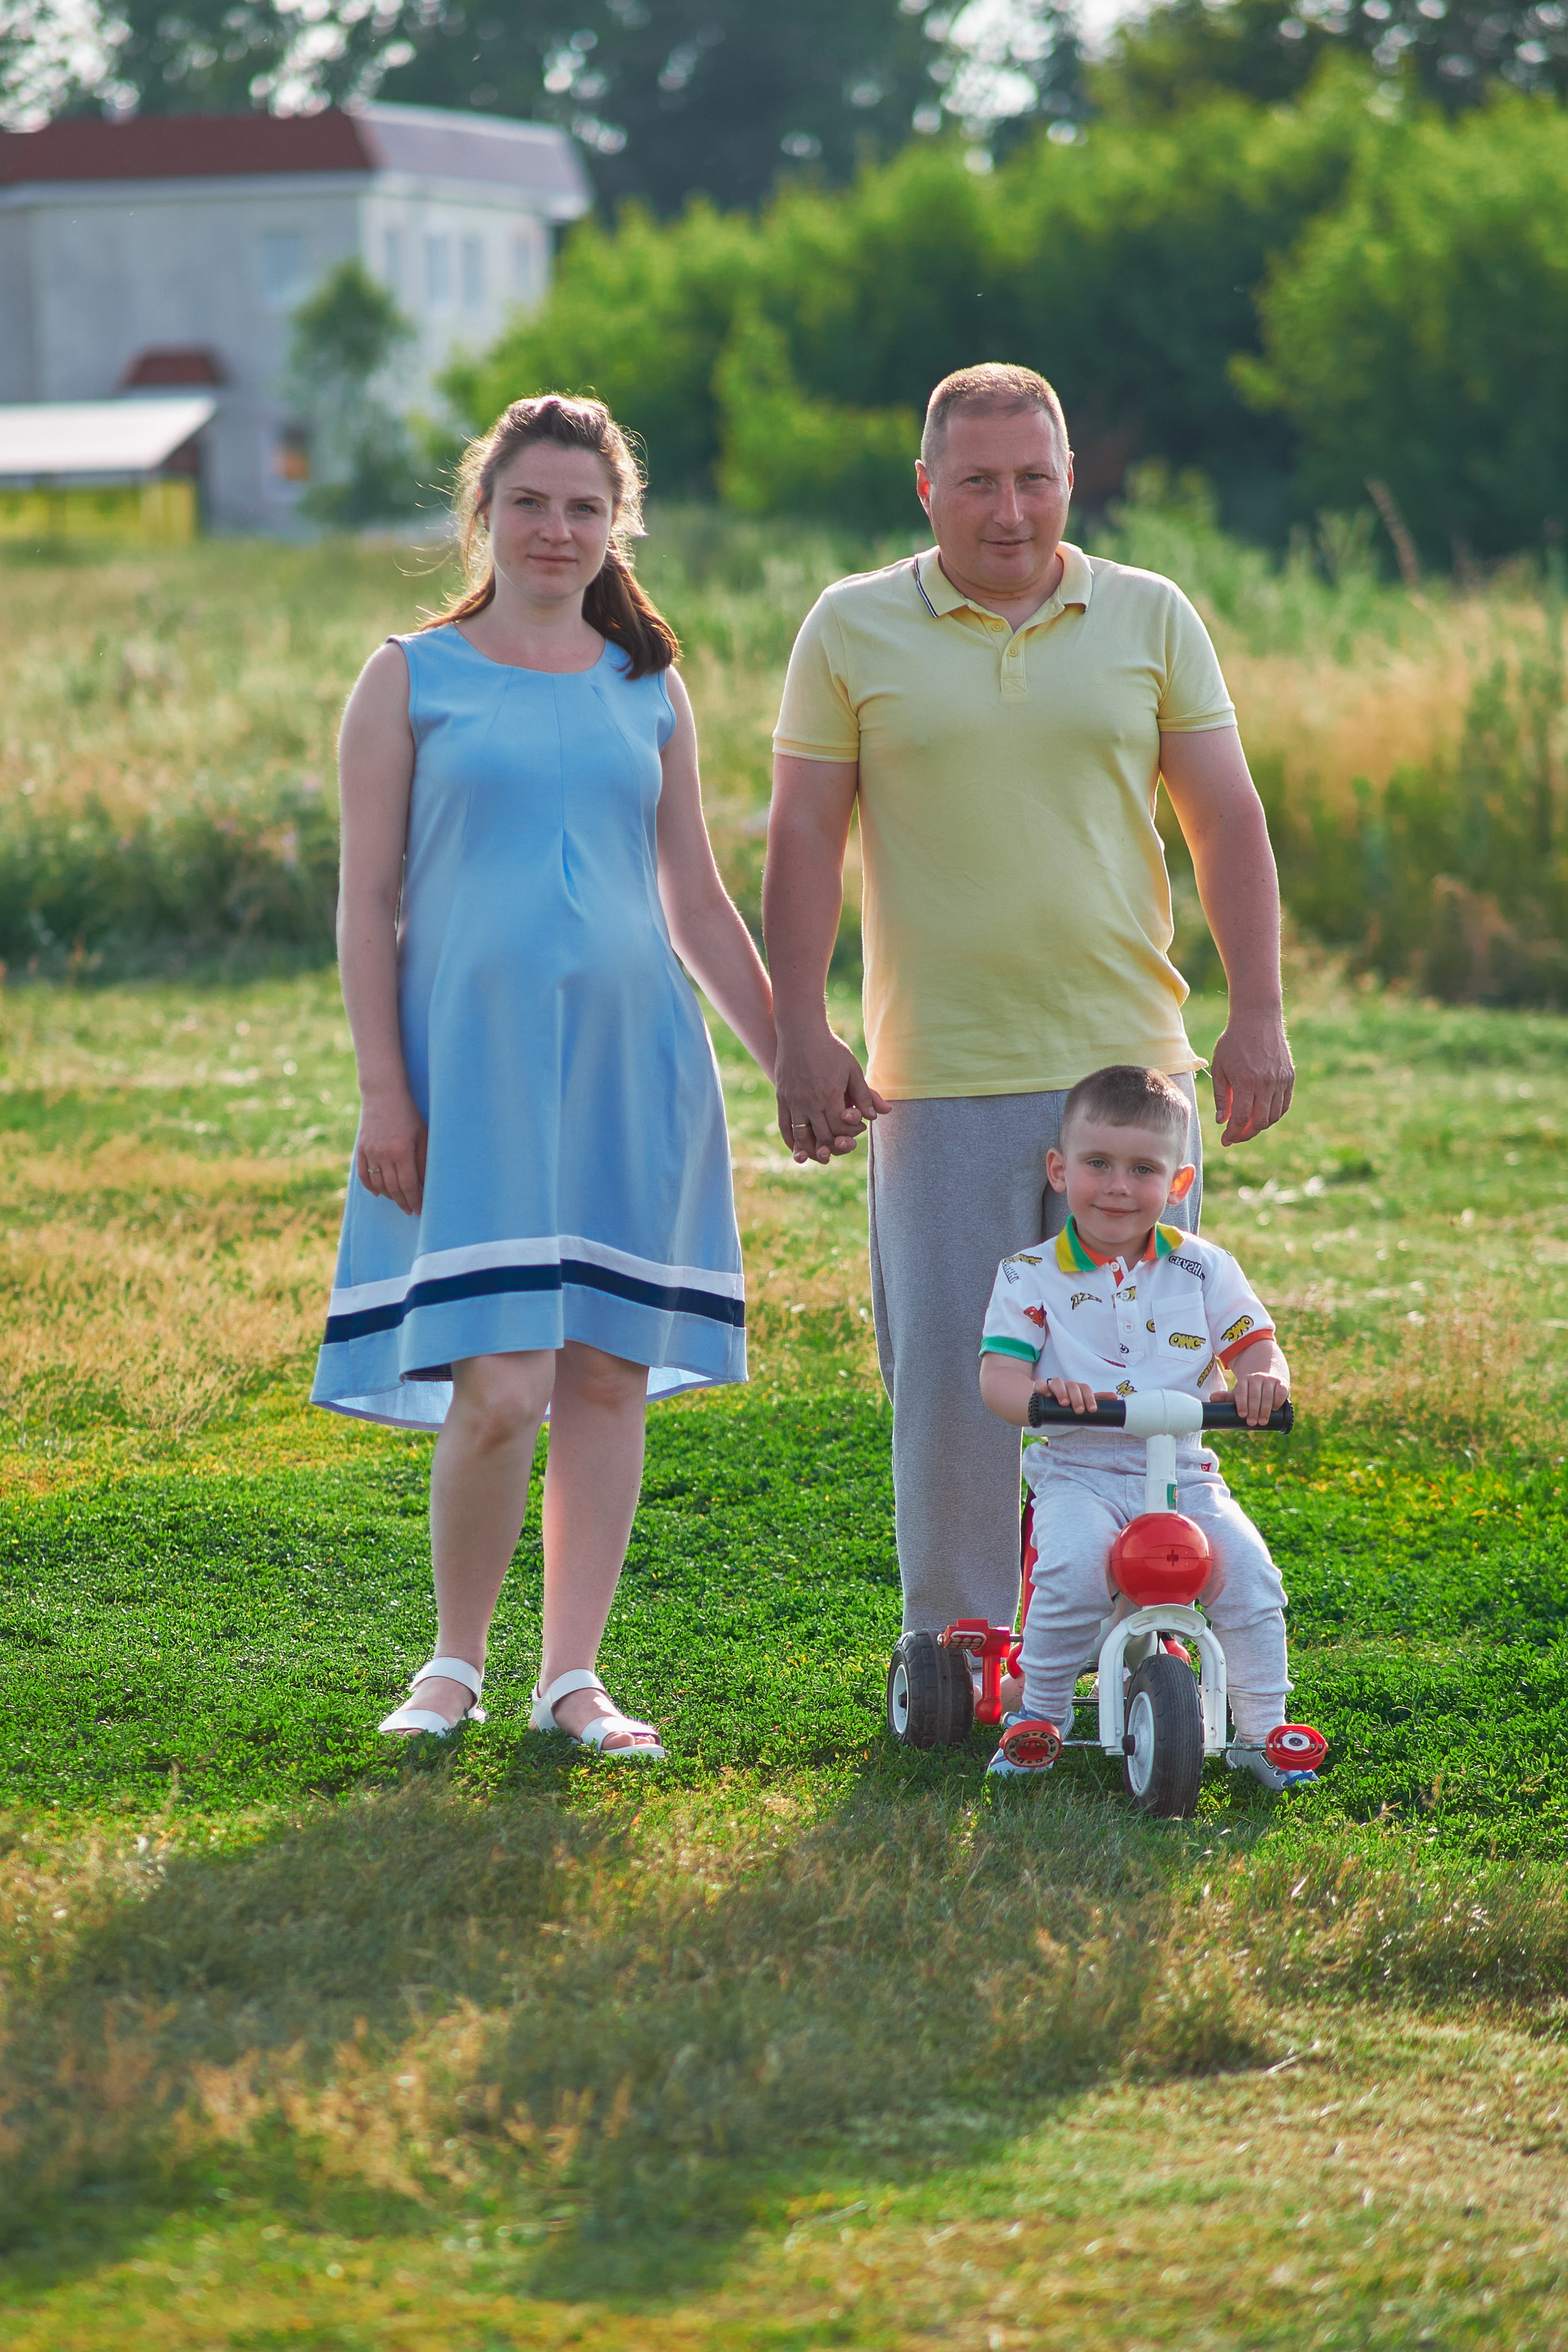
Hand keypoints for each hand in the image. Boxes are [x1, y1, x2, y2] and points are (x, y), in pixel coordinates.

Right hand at [357, 1085, 426, 1215]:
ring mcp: (370, 1151)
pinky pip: (363, 1174)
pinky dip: (371, 1186)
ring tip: (399, 1201)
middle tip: (411, 1211)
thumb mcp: (422, 1134)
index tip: (421, 1210)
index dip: (415, 1199)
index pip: (409, 1184)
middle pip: (393, 1188)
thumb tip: (426, 1184)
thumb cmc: (409, 1113)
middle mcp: (383, 1153)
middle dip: (403, 1202)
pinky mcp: (361, 1148)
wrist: (383, 1094)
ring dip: (389, 1196)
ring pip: (378, 1183)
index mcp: (401, 1151)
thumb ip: (423, 1160)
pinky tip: (379, 1193)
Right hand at [775, 1025, 890, 1164]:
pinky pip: (784, 1126)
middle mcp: (810, 1102)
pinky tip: (797, 1147)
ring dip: (812, 1150)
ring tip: (821, 1154)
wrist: (801, 1031)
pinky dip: (791, 1141)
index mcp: (830, 1095)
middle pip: (821, 1136)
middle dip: (833, 1145)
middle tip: (841, 1144)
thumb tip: (877, 1115)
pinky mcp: (781, 1098)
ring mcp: (793, 1101)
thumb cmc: (830, 1049)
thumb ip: (864, 1094)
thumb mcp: (852, 1069)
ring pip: (801, 1137)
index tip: (858, 1129)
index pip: (839, 1129)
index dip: (850, 1135)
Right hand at [1039, 1376, 1100, 1415]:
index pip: (1084, 1388)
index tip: (1092, 1410)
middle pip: (1072, 1385)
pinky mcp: (1038, 1389)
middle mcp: (1064, 1385)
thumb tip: (1115, 1397)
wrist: (1044, 1409)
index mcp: (1075, 1389)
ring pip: (1056, 1382)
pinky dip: (1042, 1387)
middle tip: (1079, 1410)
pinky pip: (1039, 1384)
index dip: (1090, 1398)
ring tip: (1064, 1403)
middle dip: (1077, 1397)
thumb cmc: (1065, 1406)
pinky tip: (1046, 1394)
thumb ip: (1095, 1400)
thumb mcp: (1080, 1404)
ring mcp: (1051, 1386)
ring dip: (1062, 1391)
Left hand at [1211, 1010, 1293, 1146]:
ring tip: (1247, 1126)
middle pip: (1260, 1122)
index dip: (1233, 1134)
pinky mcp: (1289, 1076)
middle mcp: (1266, 1083)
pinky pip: (1284, 1104)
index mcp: (1245, 1082)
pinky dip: (1274, 1115)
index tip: (1225, 1141)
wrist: (1257, 1018)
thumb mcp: (1220, 1067)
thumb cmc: (1233, 1042)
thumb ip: (1221, 1096)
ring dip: (1260, 1126)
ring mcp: (1281, 1080)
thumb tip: (1223, 1121)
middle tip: (1235, 1136)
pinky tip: (1262, 1115)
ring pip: (1273, 1116)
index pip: (1241, 1119)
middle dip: (1246, 1135)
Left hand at [1231, 1371, 1288, 1426]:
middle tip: (1252, 1423)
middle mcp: (1257, 1378)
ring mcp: (1270, 1380)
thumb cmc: (1250, 1392)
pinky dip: (1278, 1400)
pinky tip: (1275, 1409)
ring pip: (1268, 1394)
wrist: (1267, 1381)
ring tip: (1262, 1421)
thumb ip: (1226, 1397)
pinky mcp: (1281, 1383)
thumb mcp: (1238, 1394)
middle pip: (1255, 1394)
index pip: (1241, 1391)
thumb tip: (1212, 1398)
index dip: (1241, 1403)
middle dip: (1253, 1410)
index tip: (1242, 1415)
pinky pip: (1280, 1391)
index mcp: (1244, 1381)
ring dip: (1265, 1409)